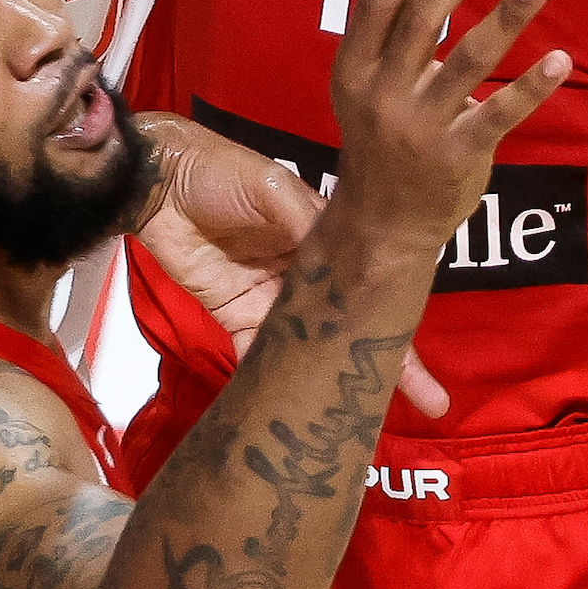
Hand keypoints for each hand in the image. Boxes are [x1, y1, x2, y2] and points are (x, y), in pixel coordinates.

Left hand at [132, 113, 453, 418]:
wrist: (156, 184)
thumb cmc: (220, 172)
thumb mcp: (269, 186)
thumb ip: (307, 220)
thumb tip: (349, 256)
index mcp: (324, 235)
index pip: (370, 280)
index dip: (398, 315)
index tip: (425, 350)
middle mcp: (307, 272)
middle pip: (352, 321)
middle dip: (390, 362)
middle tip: (431, 403)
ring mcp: (274, 299)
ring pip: (315, 346)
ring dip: (336, 377)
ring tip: (368, 415)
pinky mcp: (237, 316)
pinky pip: (261, 354)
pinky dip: (276, 381)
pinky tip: (298, 407)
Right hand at [327, 0, 569, 254]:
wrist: (383, 223)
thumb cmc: (380, 134)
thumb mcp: (368, 76)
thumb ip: (387, 14)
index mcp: (355, 67)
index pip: (380, 2)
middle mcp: (383, 93)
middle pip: (422, 20)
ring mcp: (421, 127)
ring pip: (468, 62)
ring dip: (505, 17)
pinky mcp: (458, 156)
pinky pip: (500, 115)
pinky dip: (531, 86)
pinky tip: (559, 58)